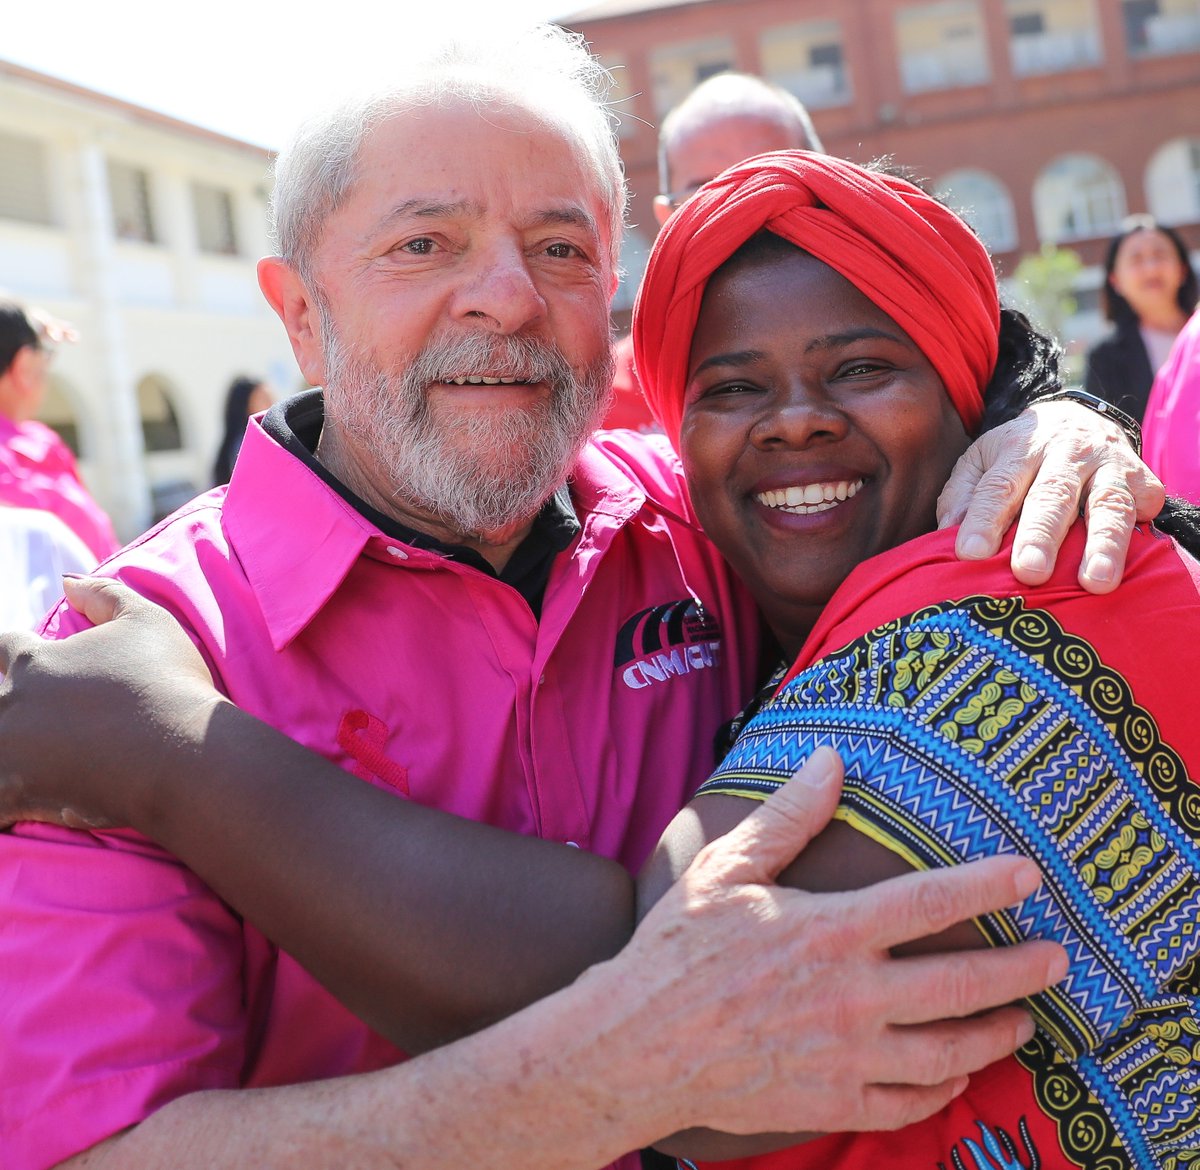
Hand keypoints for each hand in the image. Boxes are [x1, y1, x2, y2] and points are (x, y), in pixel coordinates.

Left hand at [0, 577, 219, 829]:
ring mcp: (11, 753)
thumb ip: (104, 594)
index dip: (9, 649)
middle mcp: (12, 705)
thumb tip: (66, 581)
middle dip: (1, 702)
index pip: (5, 646)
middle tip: (17, 712)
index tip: (14, 656)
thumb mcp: (147, 620)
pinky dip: (2, 806)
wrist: (183, 750)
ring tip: (11, 755)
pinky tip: (10, 807)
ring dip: (2, 750)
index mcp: (36, 662)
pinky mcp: (19, 796)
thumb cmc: (168, 680)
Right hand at [599, 749, 1066, 1139]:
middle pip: (961, 985)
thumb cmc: (677, 950)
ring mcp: (846, 1056)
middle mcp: (851, 997)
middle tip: (1056, 961)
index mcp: (829, 932)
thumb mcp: (727, 869)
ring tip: (1022, 1021)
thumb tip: (831, 762)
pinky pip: (907, 1102)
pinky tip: (955, 1078)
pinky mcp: (832, 1100)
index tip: (1028, 874)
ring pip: (948, 1053)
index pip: (928, 902)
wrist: (638, 1045)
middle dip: (1019, 972)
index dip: (985, 885)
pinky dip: (944, 1090)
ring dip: (995, 1035)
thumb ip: (788, 818)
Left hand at [938, 399, 1163, 593]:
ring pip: (1108, 505)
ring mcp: (1110, 465)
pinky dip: (1139, 538)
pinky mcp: (1145, 482)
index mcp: (1019, 448)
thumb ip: (961, 497)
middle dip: (1041, 535)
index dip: (984, 520)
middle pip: (1053, 495)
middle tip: (1028, 572)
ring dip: (1103, 545)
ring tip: (1095, 583)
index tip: (970, 554)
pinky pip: (1145, 509)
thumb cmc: (1017, 458)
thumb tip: (948, 533)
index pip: (999, 486)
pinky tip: (1132, 568)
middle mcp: (1067, 452)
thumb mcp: (980, 461)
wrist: (1075, 418)